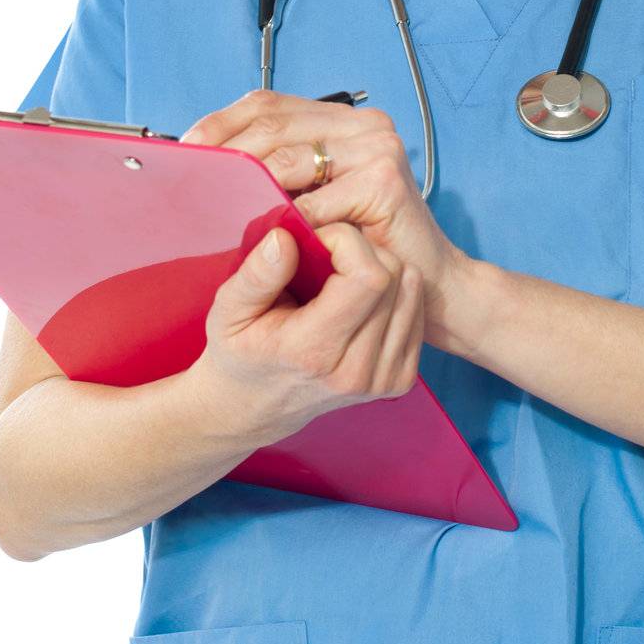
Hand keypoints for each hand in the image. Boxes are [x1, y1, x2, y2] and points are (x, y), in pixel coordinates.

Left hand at [182, 88, 470, 348]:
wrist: (427, 284)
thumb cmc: (361, 246)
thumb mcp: (312, 198)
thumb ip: (277, 174)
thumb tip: (207, 165)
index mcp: (341, 119)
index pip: (267, 102)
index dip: (221, 123)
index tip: (188, 151)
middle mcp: (363, 124)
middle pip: (273, 124)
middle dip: (225, 154)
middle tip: (192, 183)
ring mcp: (377, 148)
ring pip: (288, 160)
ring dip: (249, 189)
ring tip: (220, 211)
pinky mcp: (384, 181)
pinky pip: (315, 203)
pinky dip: (286, 223)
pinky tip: (267, 240)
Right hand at [194, 218, 424, 446]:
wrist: (254, 407)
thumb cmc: (240, 350)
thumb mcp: (228, 310)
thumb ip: (257, 274)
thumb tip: (286, 237)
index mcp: (313, 351)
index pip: (368, 277)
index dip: (347, 242)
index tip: (318, 241)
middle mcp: (355, 371)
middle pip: (394, 278)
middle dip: (363, 250)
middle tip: (328, 256)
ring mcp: (382, 381)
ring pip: (411, 290)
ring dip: (381, 268)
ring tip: (342, 278)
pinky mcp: (400, 381)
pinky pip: (416, 312)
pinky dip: (395, 293)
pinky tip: (361, 299)